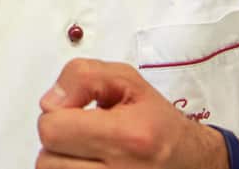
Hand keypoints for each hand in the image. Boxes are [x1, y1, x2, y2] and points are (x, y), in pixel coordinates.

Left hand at [37, 58, 226, 168]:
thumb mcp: (127, 80)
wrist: (191, 160)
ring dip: (62, 160)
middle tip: (81, 132)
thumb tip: (50, 102)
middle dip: (58, 140)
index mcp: (127, 136)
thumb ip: (82, 77)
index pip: (53, 130)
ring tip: (87, 150)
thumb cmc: (159, 122)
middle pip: (46, 159)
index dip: (56, 115)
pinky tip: (89, 163)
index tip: (74, 112)